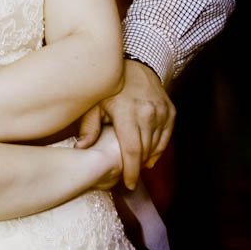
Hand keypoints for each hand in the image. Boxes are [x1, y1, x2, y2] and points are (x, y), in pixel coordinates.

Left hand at [76, 59, 174, 191]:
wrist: (136, 65)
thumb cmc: (111, 87)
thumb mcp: (95, 103)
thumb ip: (89, 126)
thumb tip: (80, 148)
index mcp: (127, 112)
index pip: (131, 149)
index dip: (130, 170)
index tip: (128, 184)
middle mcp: (148, 113)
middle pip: (144, 151)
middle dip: (136, 166)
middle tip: (127, 175)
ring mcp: (161, 112)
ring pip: (156, 146)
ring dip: (146, 158)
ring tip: (135, 164)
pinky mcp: (170, 111)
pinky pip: (166, 137)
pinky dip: (158, 148)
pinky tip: (148, 155)